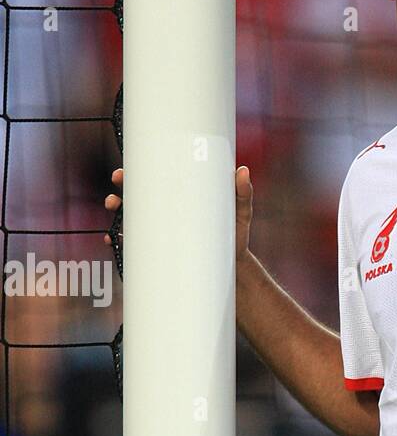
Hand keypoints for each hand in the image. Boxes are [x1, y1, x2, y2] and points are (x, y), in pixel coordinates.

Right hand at [103, 165, 255, 262]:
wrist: (232, 265)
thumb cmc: (235, 234)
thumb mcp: (240, 212)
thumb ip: (242, 194)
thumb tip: (243, 171)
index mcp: (183, 194)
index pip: (157, 176)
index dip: (138, 170)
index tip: (126, 170)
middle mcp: (169, 209)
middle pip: (138, 193)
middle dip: (121, 188)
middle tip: (117, 186)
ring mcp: (162, 228)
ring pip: (131, 215)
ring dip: (116, 208)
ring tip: (113, 207)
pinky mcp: (160, 248)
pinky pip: (135, 242)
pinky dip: (120, 238)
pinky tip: (113, 238)